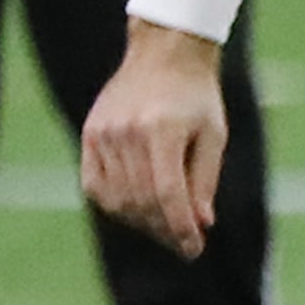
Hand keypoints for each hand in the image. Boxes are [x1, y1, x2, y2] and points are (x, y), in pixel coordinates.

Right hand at [78, 24, 232, 258]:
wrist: (163, 54)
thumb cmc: (197, 96)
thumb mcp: (213, 136)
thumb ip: (204, 180)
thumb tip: (200, 224)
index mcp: (161, 131)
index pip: (167, 194)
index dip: (180, 228)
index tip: (193, 249)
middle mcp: (127, 133)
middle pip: (141, 201)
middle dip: (164, 229)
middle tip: (184, 242)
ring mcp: (103, 134)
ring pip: (118, 198)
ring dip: (142, 222)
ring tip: (165, 227)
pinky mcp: (90, 135)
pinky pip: (96, 185)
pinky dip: (115, 205)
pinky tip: (137, 211)